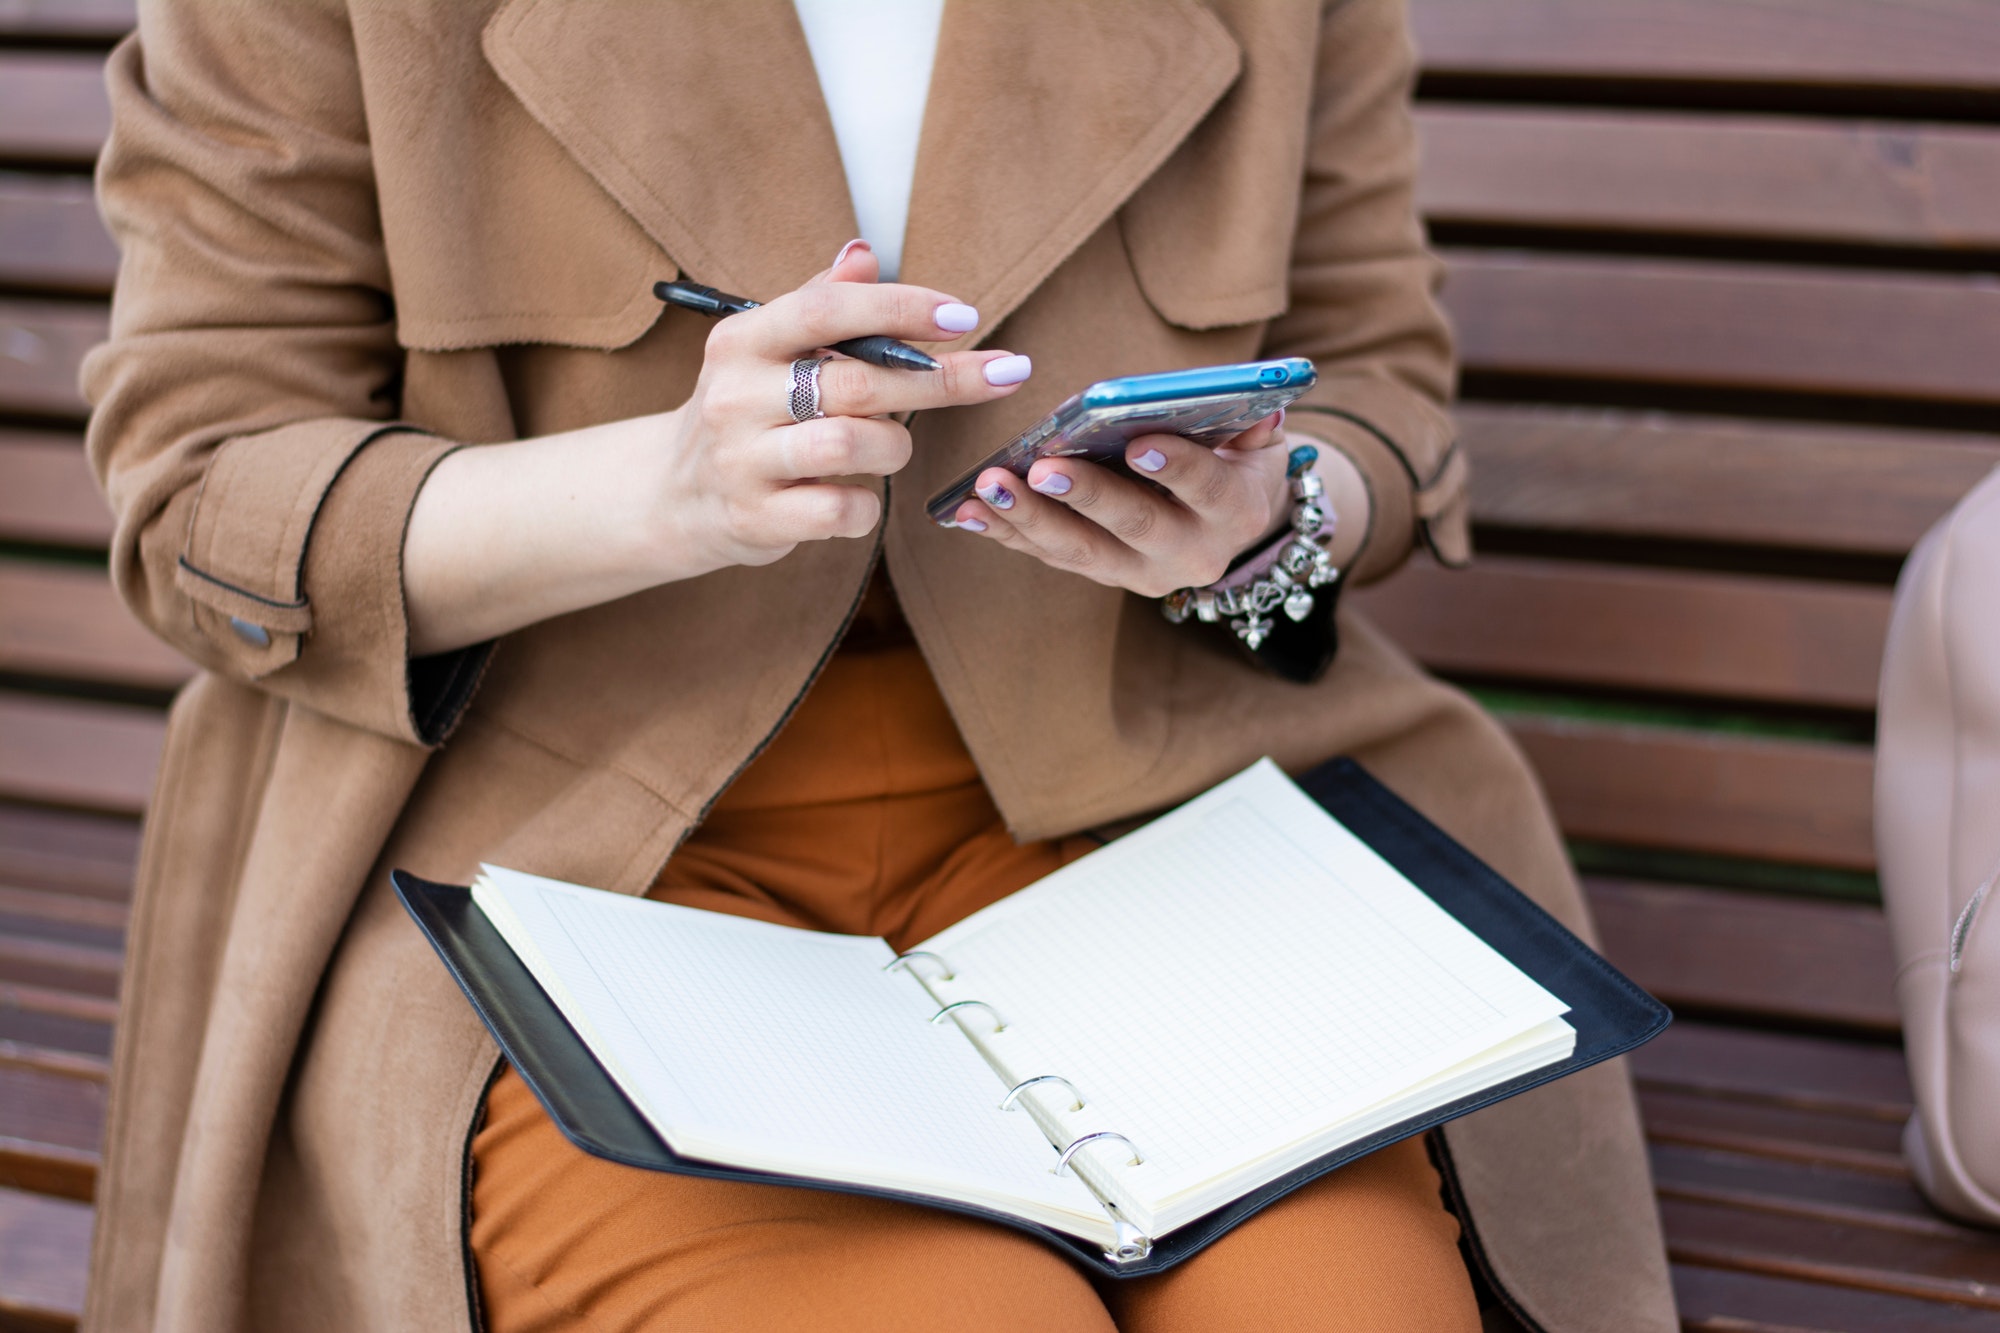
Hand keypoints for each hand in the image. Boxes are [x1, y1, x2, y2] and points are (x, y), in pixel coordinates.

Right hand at [647, 241, 1032, 575]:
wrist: (676, 495)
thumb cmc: (746, 412)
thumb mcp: (767, 350)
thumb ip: (818, 303)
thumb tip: (864, 253)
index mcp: (742, 340)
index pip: (827, 310)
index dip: (900, 309)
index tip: (964, 316)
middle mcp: (736, 395)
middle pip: (857, 382)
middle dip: (941, 379)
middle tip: (1005, 373)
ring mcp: (742, 460)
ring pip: (853, 446)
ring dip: (894, 447)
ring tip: (889, 447)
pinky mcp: (757, 518)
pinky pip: (844, 511)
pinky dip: (868, 505)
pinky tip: (857, 496)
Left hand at [950, 412, 1291, 597]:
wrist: (1231, 522)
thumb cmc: (1240, 461)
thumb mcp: (1261, 441)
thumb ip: (1253, 420)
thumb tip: (1249, 400)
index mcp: (1236, 513)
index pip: (1206, 489)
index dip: (1175, 468)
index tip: (1139, 445)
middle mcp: (1190, 554)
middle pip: (1134, 527)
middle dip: (1084, 496)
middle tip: (1040, 468)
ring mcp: (1141, 571)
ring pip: (1081, 551)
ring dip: (1029, 518)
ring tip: (986, 486)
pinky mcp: (1102, 573)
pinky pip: (1050, 555)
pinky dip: (1007, 532)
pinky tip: (966, 510)